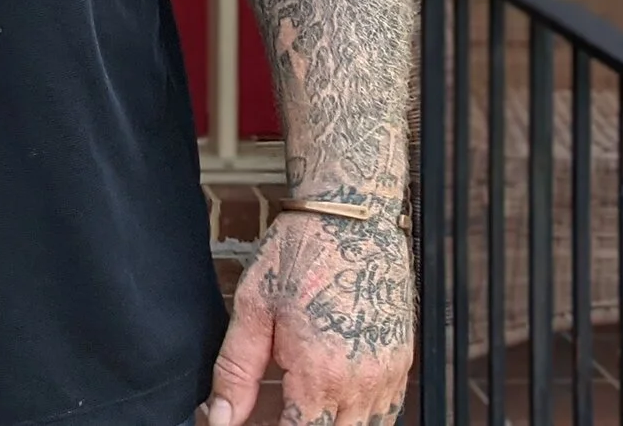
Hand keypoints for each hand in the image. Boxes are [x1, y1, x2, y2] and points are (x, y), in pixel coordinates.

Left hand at [207, 212, 413, 425]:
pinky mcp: (401, 364)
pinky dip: (357, 412)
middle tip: (274, 407)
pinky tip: (329, 391)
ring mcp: (388, 376)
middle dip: (299, 425)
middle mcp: (362, 385)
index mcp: (322, 375)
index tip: (254, 420)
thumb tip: (221, 417)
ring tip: (299, 399)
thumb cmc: (300, 254)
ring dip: (329, 421)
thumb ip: (235, 373)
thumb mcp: (253, 310)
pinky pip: (384, 410)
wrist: (351, 219)